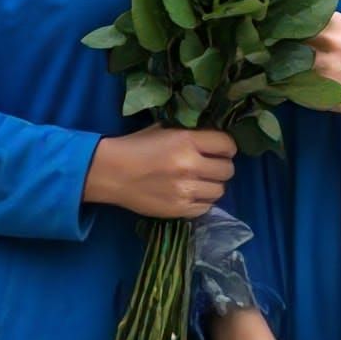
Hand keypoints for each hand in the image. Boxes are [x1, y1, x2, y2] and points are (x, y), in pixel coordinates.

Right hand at [82, 125, 235, 217]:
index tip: (221, 148)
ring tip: (201, 180)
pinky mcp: (179, 210)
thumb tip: (212, 137)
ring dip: (213, 184)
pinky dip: (202, 200)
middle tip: (212, 165)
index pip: (227, 145)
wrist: (112, 173)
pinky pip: (206, 208)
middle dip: (222, 165)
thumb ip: (190, 133)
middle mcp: (190, 166)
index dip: (227, 146)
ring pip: (220, 190)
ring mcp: (186, 190)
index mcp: (187, 141)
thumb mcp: (164, 129)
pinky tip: (192, 193)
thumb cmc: (137, 146)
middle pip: (228, 169)